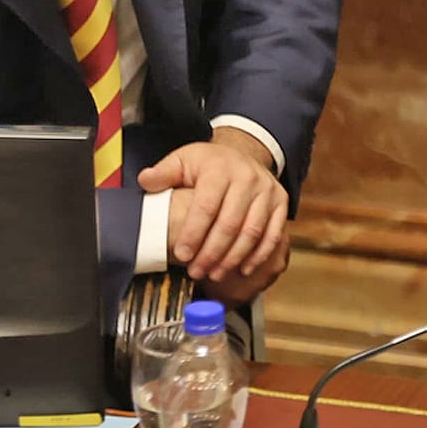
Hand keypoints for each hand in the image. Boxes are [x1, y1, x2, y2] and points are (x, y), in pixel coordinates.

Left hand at [140, 129, 289, 296]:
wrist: (243, 153)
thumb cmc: (209, 163)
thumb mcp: (183, 160)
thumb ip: (164, 172)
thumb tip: (145, 180)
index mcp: (220, 168)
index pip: (206, 205)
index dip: (193, 233)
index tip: (181, 254)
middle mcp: (247, 177)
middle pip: (229, 223)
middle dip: (211, 252)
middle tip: (196, 271)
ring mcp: (267, 190)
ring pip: (251, 231)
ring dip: (232, 258)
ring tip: (214, 274)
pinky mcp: (281, 202)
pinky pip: (273, 233)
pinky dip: (258, 255)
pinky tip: (242, 270)